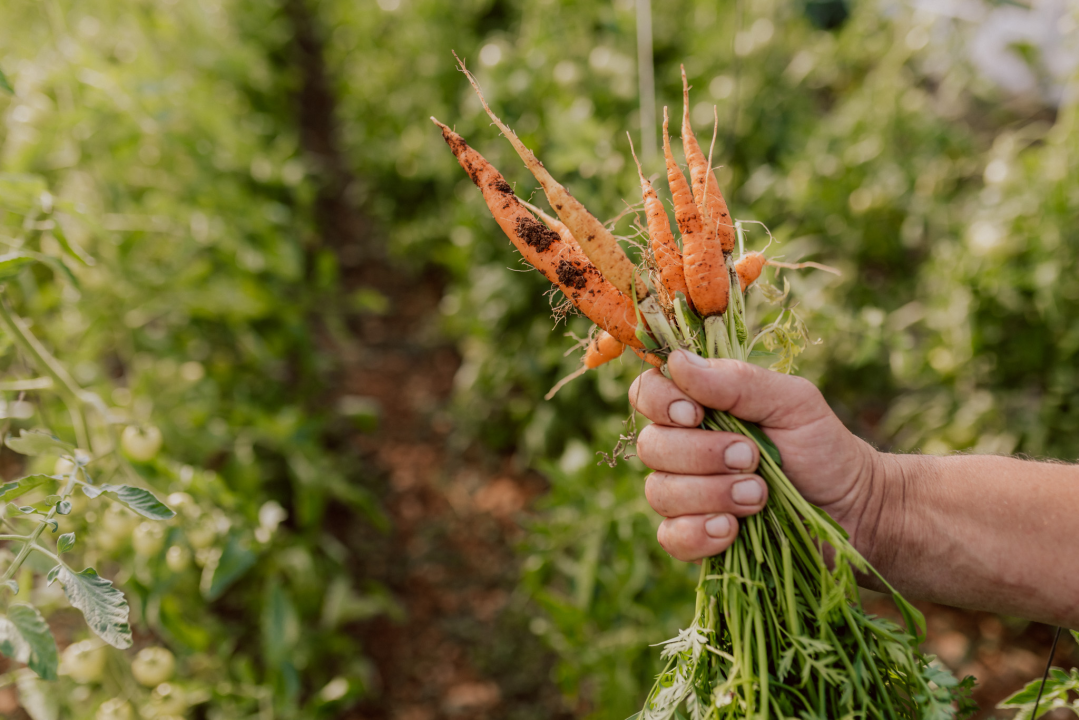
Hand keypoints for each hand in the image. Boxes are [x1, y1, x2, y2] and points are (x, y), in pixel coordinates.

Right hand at [628, 349, 883, 563]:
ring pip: (660, 492)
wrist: (854, 509)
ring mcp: (685, 495)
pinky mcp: (695, 537)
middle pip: (651, 446)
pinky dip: (700, 533)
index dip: (660, 403)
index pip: (646, 393)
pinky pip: (671, 536)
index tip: (696, 414)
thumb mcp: (792, 401)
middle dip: (702, 454)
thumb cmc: (822, 445)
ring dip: (711, 494)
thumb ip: (738, 381)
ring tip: (758, 496)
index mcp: (698, 406)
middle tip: (752, 458)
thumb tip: (678, 361)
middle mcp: (682, 448)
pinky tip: (733, 530)